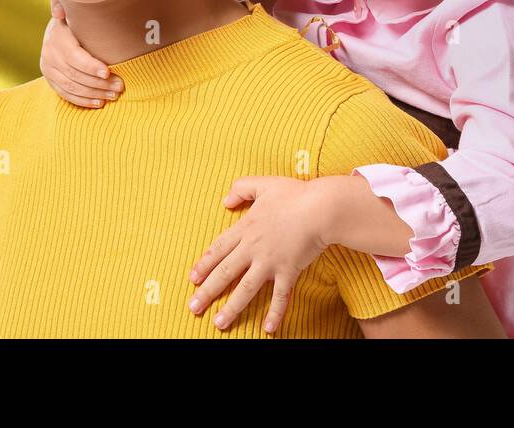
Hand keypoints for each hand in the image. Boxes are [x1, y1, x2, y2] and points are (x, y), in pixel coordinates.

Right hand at [39, 0, 124, 107]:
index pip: (73, 56)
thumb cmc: (75, 16)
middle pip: (75, 74)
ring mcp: (48, 69)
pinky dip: (83, 101)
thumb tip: (60, 11)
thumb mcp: (70, 4)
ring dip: (95, 93)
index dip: (91, 66)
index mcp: (56, 37)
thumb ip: (65, 3)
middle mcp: (49, 54)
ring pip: (72, 86)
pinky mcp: (51, 80)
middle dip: (99, 83)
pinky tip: (99, 103)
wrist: (58, 28)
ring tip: (115, 95)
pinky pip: (66, 94)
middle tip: (120, 85)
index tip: (108, 72)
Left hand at [187, 176, 332, 334]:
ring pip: (246, 288)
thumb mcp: (264, 184)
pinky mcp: (289, 271)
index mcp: (246, 227)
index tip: (192, 279)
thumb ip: (242, 188)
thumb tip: (225, 200)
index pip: (219, 249)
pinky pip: (280, 296)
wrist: (321, 208)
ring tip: (219, 322)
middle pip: (225, 272)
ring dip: (232, 307)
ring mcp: (270, 261)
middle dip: (207, 291)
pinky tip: (268, 329)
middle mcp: (253, 247)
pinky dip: (275, 313)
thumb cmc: (295, 194)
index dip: (204, 264)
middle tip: (193, 307)